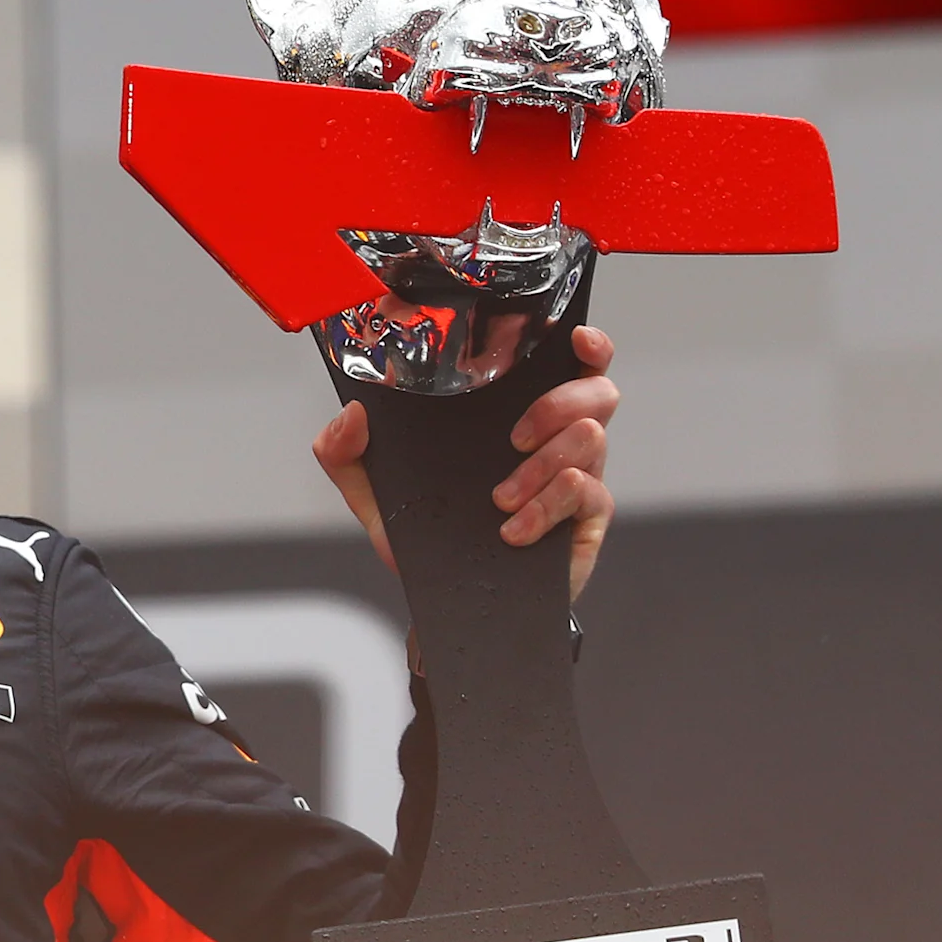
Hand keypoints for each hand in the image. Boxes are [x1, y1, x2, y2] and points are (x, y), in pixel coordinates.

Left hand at [313, 324, 618, 605]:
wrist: (450, 603)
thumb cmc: (423, 533)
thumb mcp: (373, 490)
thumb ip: (344, 451)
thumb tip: (353, 413)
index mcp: (514, 412)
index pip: (568, 364)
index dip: (586, 345)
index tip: (576, 338)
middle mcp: (556, 438)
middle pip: (597, 393)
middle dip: (559, 404)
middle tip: (514, 437)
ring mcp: (578, 476)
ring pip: (591, 439)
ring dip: (544, 465)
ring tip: (501, 496)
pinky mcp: (588, 519)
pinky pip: (588, 492)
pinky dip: (548, 507)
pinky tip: (514, 529)